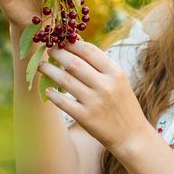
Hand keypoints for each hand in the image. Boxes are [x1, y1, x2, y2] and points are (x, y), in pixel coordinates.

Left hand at [37, 39, 153, 154]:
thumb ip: (101, 67)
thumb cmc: (123, 104)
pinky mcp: (85, 117)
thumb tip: (77, 48)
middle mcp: (105, 86)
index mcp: (116, 73)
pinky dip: (52, 94)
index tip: (62, 38)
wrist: (131, 135)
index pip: (90, 51)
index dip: (73, 43)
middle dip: (58, 53)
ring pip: (65, 80)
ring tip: (42, 66)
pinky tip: (47, 89)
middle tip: (48, 49)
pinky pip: (63, 102)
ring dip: (50, 71)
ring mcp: (95, 102)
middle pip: (74, 63)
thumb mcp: (119, 82)